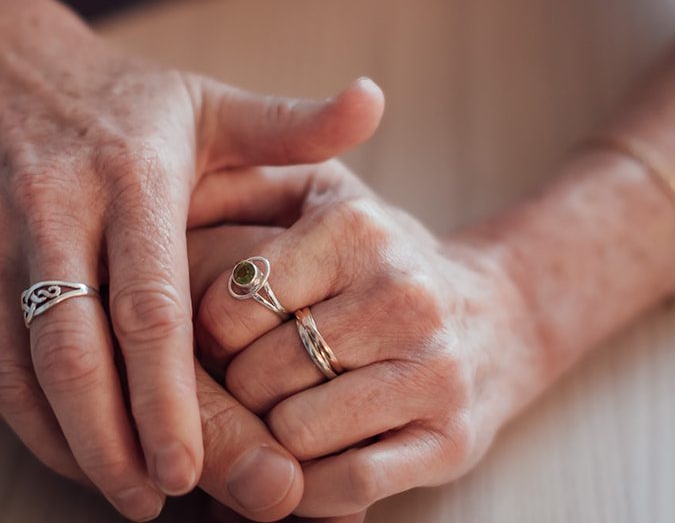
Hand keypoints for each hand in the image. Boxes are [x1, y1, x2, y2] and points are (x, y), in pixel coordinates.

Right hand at [0, 0, 383, 518]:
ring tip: (118, 489)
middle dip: (111, 443)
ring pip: (14, 367)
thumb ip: (291, 124)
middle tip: (154, 501)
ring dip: (62, 442)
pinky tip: (64, 445)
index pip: (150, 305)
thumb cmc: (120, 98)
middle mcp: (49, 206)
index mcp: (130, 174)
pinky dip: (18, 416)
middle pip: (72, 353)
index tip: (193, 470)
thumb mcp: (206, 101)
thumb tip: (375, 101)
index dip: (168, 398)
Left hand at [190, 163, 550, 516]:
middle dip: (240, 392)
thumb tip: (176, 199)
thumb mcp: (315, 199)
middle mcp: (402, 293)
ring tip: (289, 414)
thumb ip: (240, 186)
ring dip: (276, 439)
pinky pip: (344, 485)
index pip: (227, 308)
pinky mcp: (448, 439)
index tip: (228, 338)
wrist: (498, 320)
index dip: (209, 338)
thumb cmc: (374, 266)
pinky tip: (316, 459)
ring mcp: (433, 370)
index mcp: (356, 228)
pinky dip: (312, 488)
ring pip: (293, 436)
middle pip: (255, 377)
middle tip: (256, 384)